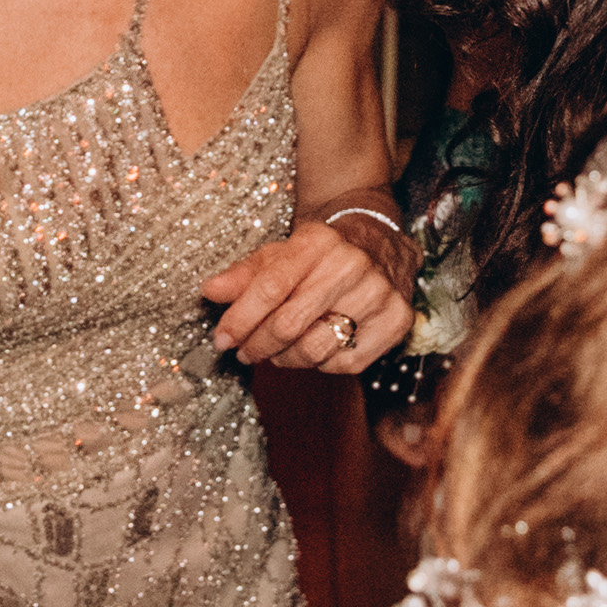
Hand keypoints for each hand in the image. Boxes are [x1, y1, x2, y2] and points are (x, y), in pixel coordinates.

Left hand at [198, 211, 414, 378]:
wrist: (379, 244)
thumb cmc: (320, 255)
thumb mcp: (280, 254)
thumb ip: (244, 274)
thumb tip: (209, 291)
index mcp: (316, 242)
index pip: (270, 288)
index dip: (240, 319)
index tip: (222, 340)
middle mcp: (351, 265)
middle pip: (289, 324)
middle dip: (257, 345)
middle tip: (245, 352)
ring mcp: (378, 294)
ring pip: (316, 349)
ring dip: (286, 358)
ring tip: (277, 351)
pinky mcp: (396, 320)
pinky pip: (346, 363)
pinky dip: (321, 364)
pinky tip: (314, 349)